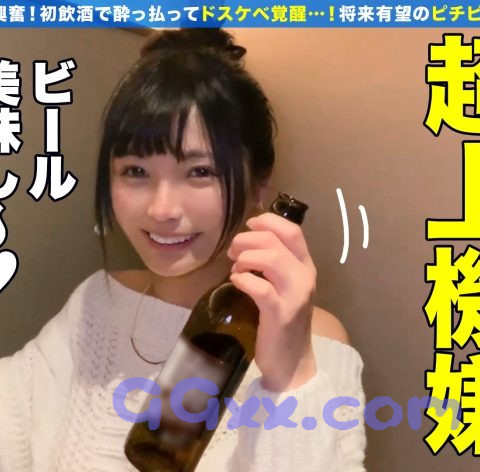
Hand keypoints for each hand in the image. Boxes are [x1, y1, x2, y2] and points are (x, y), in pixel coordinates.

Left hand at [226, 212, 317, 391]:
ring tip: (235, 268)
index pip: (293, 231)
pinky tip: (236, 282)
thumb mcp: (286, 287)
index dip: (269, 221)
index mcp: (306, 267)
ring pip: (271, 259)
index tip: (249, 224)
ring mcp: (295, 296)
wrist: (293, 362)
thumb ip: (275, 265)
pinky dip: (243, 280)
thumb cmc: (284, 321)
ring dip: (245, 258)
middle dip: (247, 239)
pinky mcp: (280, 315)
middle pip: (276, 241)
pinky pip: (261, 288)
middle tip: (233, 251)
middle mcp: (305, 277)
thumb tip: (249, 242)